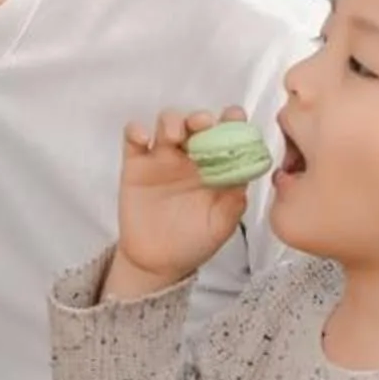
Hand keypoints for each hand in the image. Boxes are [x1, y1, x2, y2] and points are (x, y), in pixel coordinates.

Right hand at [109, 107, 253, 299]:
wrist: (158, 263)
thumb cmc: (193, 242)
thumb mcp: (221, 226)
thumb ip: (234, 203)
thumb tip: (245, 177)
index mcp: (216, 166)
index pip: (227, 135)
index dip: (232, 121)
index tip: (235, 117)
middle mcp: (191, 157)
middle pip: (196, 123)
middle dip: (201, 117)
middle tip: (205, 124)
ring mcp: (162, 159)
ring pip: (167, 124)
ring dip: (172, 121)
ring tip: (174, 136)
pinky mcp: (136, 166)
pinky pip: (133, 140)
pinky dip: (135, 131)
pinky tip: (142, 138)